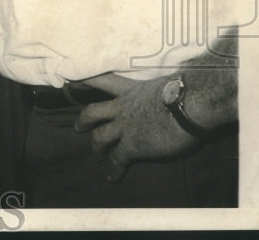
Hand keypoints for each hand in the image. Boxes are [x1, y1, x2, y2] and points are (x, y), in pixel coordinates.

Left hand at [74, 76, 199, 181]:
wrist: (187, 106)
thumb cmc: (182, 90)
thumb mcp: (164, 82)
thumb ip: (160, 86)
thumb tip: (175, 81)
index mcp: (129, 89)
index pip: (102, 81)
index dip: (86, 81)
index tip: (70, 80)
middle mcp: (122, 107)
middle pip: (93, 112)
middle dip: (84, 121)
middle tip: (77, 128)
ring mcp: (124, 127)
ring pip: (99, 137)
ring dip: (96, 146)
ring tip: (95, 154)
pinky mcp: (133, 146)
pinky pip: (118, 160)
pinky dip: (114, 170)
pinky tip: (111, 178)